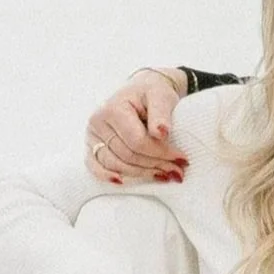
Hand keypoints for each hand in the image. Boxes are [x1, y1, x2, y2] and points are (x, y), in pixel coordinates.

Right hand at [87, 69, 187, 184]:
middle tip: (179, 170)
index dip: (161, 153)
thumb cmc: (152, 93)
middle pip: (127, 155)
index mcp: (113, 109)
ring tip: (165, 175)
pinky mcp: (92, 146)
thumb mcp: (161, 96)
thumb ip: (161, 113)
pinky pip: (95, 166)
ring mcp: (92, 136)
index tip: (182, 158)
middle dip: (156, 165)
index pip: (137, 141)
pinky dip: (107, 176)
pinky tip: (122, 182)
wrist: (141, 90)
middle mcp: (97, 122)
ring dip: (142, 174)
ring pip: (115, 164)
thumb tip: (162, 133)